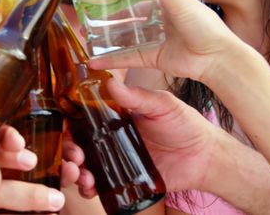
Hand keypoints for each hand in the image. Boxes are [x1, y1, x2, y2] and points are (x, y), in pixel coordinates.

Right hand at [61, 78, 219, 194]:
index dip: (70, 123)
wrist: (206, 157)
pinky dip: (90, 187)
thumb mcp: (162, 105)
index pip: (86, 118)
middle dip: (69, 150)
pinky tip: (89, 186)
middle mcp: (113, 139)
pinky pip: (101, 185)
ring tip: (79, 173)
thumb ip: (137, 97)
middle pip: (79, 144)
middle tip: (74, 155)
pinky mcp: (125, 180)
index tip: (63, 127)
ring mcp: (118, 161)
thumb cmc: (187, 125)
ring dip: (75, 169)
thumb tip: (110, 81)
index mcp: (118, 118)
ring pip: (85, 165)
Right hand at [89, 0, 240, 82]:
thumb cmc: (204, 26)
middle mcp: (157, 18)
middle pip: (126, 15)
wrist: (217, 58)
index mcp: (164, 0)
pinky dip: (112, 60)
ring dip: (105, 38)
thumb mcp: (180, 0)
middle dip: (106, 16)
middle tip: (86, 15)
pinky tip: (95, 61)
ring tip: (86, 38)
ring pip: (124, 37)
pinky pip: (128, 57)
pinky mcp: (152, 58)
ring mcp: (153, 38)